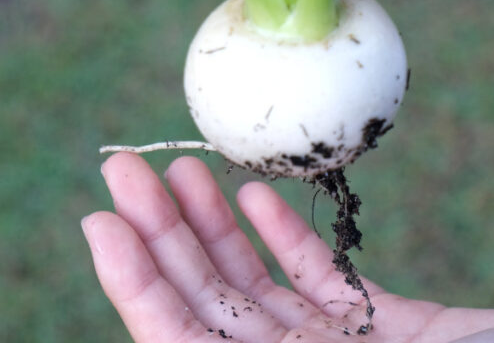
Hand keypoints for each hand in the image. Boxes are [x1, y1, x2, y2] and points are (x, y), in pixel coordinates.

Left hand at [81, 153, 493, 341]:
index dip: (134, 287)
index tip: (99, 220)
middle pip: (210, 310)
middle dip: (162, 238)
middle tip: (123, 167)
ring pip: (258, 290)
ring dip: (214, 228)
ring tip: (180, 168)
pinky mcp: (395, 330)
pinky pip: (321, 283)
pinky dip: (284, 238)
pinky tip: (255, 194)